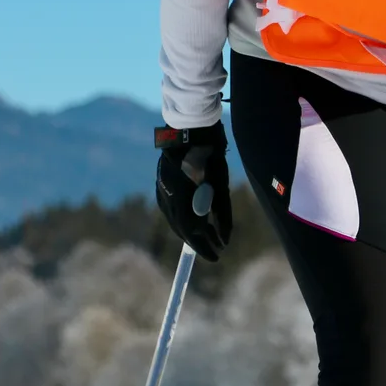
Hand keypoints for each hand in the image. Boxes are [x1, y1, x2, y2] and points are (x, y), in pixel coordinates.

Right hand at [154, 121, 232, 261]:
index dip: (205, 247)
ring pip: (175, 221)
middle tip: (216, 249)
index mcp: (182, 198)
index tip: (218, 256)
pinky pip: (171, 210)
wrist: (189, 129)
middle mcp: (167, 198)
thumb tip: (225, 240)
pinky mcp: (160, 186)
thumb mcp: (221, 184)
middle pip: (182, 229)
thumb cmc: (210, 155)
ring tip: (209, 236)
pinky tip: (195, 221)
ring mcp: (161, 191)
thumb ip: (223, 212)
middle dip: (200, 241)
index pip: (191, 232)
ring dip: (192, 231)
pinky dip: (184, 219)